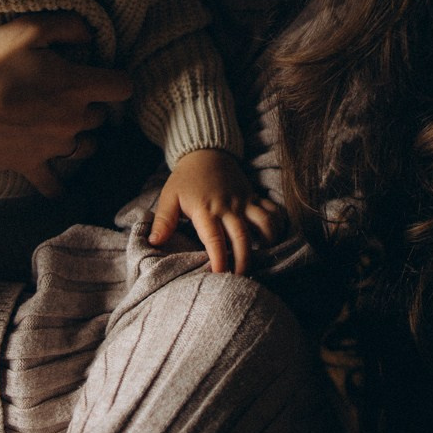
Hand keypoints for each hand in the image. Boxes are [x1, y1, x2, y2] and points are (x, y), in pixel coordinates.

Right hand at [0, 14, 132, 196]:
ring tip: (63, 125)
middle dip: (90, 104)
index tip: (101, 72)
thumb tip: (90, 34)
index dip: (115, 77)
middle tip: (67, 92)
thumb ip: (67, 25)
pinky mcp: (30, 164)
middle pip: (101, 116)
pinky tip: (58, 186)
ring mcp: (53, 147)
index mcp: (77, 87)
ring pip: (86, 147)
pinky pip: (52, 184)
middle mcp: (73, 120)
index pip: (123, 86)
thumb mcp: (27, 29)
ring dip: (80, 136)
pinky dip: (56, 185)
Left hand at [148, 149, 283, 274]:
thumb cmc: (185, 179)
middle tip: (241, 280)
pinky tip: (276, 239)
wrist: (206, 152)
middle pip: (242, 237)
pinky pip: (272, 210)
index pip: (214, 239)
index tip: (219, 276)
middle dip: (243, 261)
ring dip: (267, 243)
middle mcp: (228, 207)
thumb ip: (163, 220)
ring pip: (264, 223)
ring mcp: (244, 202)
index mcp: (205, 210)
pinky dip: (278, 224)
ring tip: (264, 261)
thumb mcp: (169, 197)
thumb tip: (154, 242)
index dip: (218, 259)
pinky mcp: (254, 197)